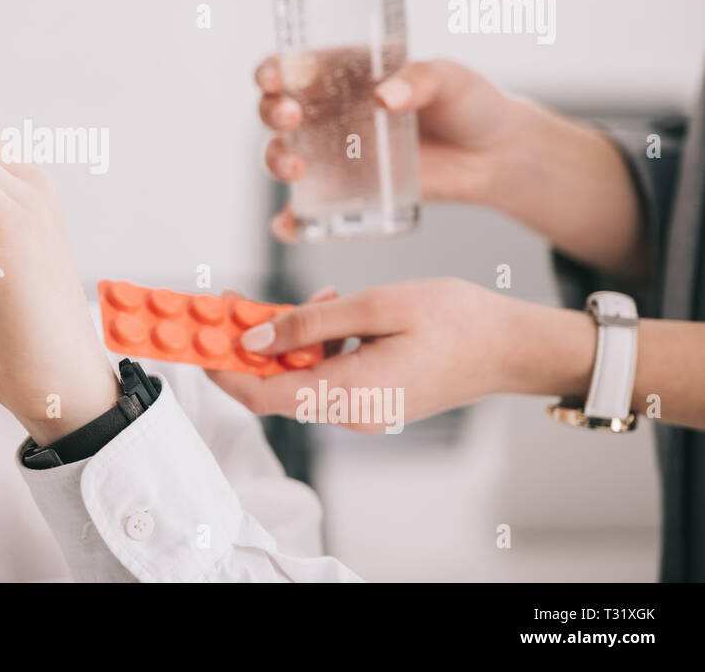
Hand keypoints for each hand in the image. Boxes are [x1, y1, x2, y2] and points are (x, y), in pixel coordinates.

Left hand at [206, 278, 594, 431]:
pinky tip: (340, 309)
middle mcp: (350, 413)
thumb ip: (309, 321)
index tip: (196, 336)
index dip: (221, 368)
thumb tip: (252, 338)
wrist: (514, 346)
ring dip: (294, 336)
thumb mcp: (375, 305)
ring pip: (302, 375)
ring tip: (320, 297)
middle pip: (276, 384)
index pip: (260, 395)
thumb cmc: (456, 320)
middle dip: (252, 344)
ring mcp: (363, 411)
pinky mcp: (375, 401)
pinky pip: (328, 374)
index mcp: (347, 394)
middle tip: (239, 300)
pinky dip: (321, 342)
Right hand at [257, 56, 527, 239]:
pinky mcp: (347, 192)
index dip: (271, 71)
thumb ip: (420, 80)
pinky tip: (289, 227)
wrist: (494, 155)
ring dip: (276, 161)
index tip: (274, 79)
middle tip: (292, 117)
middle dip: (271, 114)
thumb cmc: (469, 104)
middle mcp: (328, 114)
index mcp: (342, 75)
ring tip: (297, 170)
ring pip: (282, 155)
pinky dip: (290, 221)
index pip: (291, 67)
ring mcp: (334, 155)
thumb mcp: (449, 79)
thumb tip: (385, 97)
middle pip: (275, 111)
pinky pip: (306, 209)